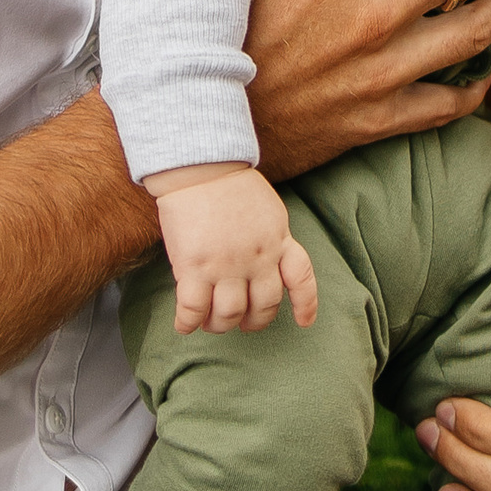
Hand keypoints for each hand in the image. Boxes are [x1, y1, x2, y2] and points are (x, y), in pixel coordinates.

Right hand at [148, 164, 318, 335]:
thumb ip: (272, 239)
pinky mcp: (195, 267)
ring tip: (211, 322)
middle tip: (241, 321)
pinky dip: (188, 322)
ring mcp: (226, 265)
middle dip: (253, 321)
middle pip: (264, 306)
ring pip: (230, 314)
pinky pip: (194, 308)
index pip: (301, 279)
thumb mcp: (269, 211)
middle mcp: (258, 258)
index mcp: (279, 241)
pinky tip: (184, 325)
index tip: (304, 322)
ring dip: (220, 324)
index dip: (305, 305)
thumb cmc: (230, 184)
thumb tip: (266, 265)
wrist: (200, 166)